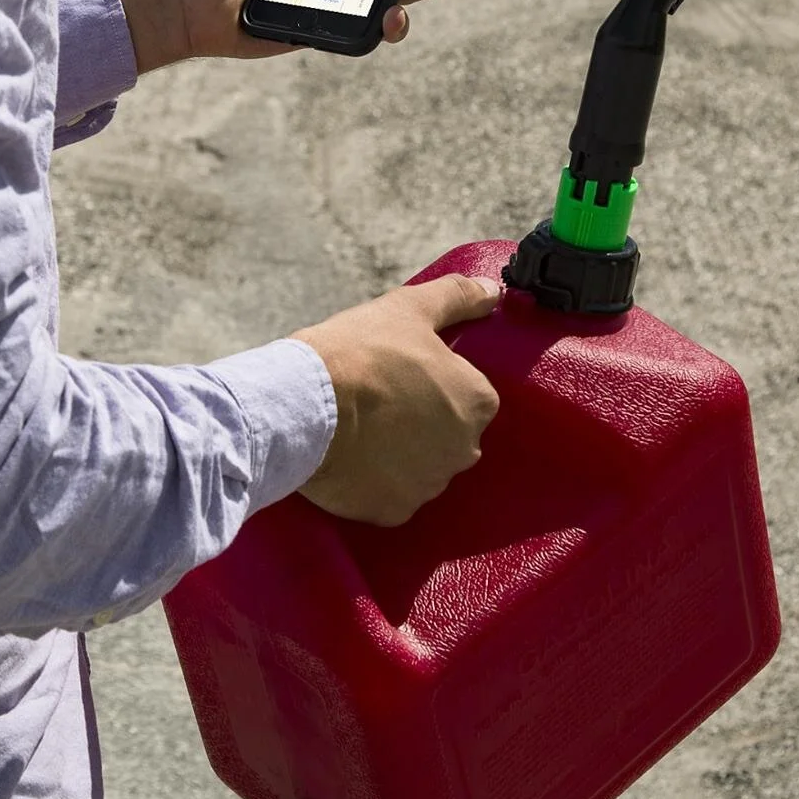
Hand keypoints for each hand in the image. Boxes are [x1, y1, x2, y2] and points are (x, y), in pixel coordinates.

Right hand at [292, 274, 502, 526]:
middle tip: (380, 399)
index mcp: (477, 402)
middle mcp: (465, 449)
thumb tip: (493, 288)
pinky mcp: (393, 510)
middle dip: (422, 421)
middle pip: (448, 434)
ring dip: (400, 453)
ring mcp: (429, 484)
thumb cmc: (362, 352)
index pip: (469, 393)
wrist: (305, 403)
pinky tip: (352, 458)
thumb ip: (459, 297)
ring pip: (421, 467)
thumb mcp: (410, 308)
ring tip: (362, 428)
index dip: (435, 382)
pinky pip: (391, 496)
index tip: (403, 373)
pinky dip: (374, 482)